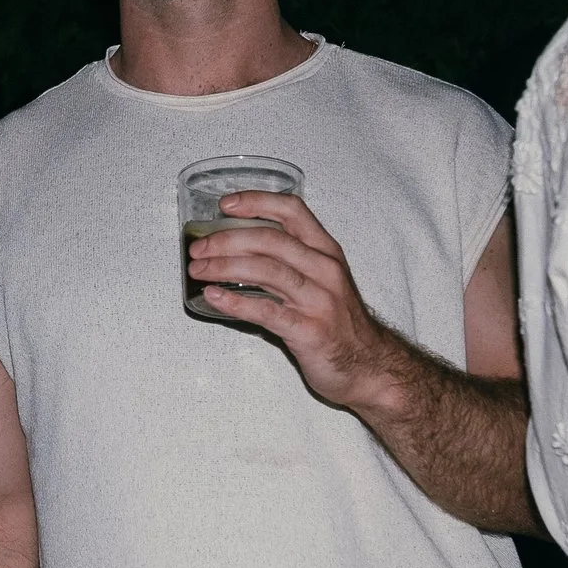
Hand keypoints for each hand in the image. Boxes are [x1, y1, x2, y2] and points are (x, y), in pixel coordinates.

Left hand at [190, 191, 410, 413]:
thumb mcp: (322, 281)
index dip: (256, 202)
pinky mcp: (309, 331)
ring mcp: (319, 300)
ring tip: (197, 270)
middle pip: (270, 240)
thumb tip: (235, 251)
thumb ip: (288, 263)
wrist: (370, 366)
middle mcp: (325, 270)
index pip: (292, 210)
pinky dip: (235, 302)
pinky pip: (266, 311)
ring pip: (266, 270)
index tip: (225, 205)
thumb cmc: (339, 322)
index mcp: (326, 252)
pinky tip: (213, 297)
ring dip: (224, 267)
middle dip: (227, 239)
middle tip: (198, 248)